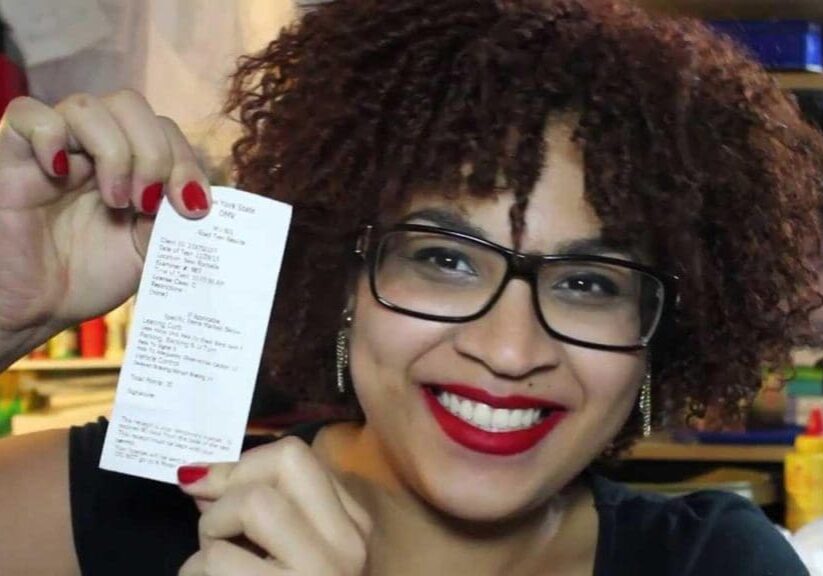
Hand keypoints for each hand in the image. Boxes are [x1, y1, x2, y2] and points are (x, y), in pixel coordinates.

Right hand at [0, 91, 209, 340]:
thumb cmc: (86, 279)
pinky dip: (51, 135)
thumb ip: (173, 219)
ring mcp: (52, 149)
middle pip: (131, 106)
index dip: (185, 162)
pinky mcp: (9, 156)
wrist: (32, 311)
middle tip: (149, 203)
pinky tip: (61, 173)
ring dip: (114, 151)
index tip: (194, 208)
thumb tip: (200, 198)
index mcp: (129, 164)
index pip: (165, 131)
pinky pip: (26, 113)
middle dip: (155, 153)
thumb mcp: (147, 251)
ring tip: (115, 201)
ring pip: (88, 106)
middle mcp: (91, 149)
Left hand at [178, 437, 371, 575]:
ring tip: (208, 564)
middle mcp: (349, 542)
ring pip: (254, 504)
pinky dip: (193, 571)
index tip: (211, 489)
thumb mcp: (290, 551)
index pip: (297, 456)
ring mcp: (323, 571)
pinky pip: (219, 559)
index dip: (242, 465)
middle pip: (287, 459)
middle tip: (214, 527)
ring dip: (211, 532)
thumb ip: (259, 511)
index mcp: (352, 523)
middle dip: (232, 485)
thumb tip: (200, 476)